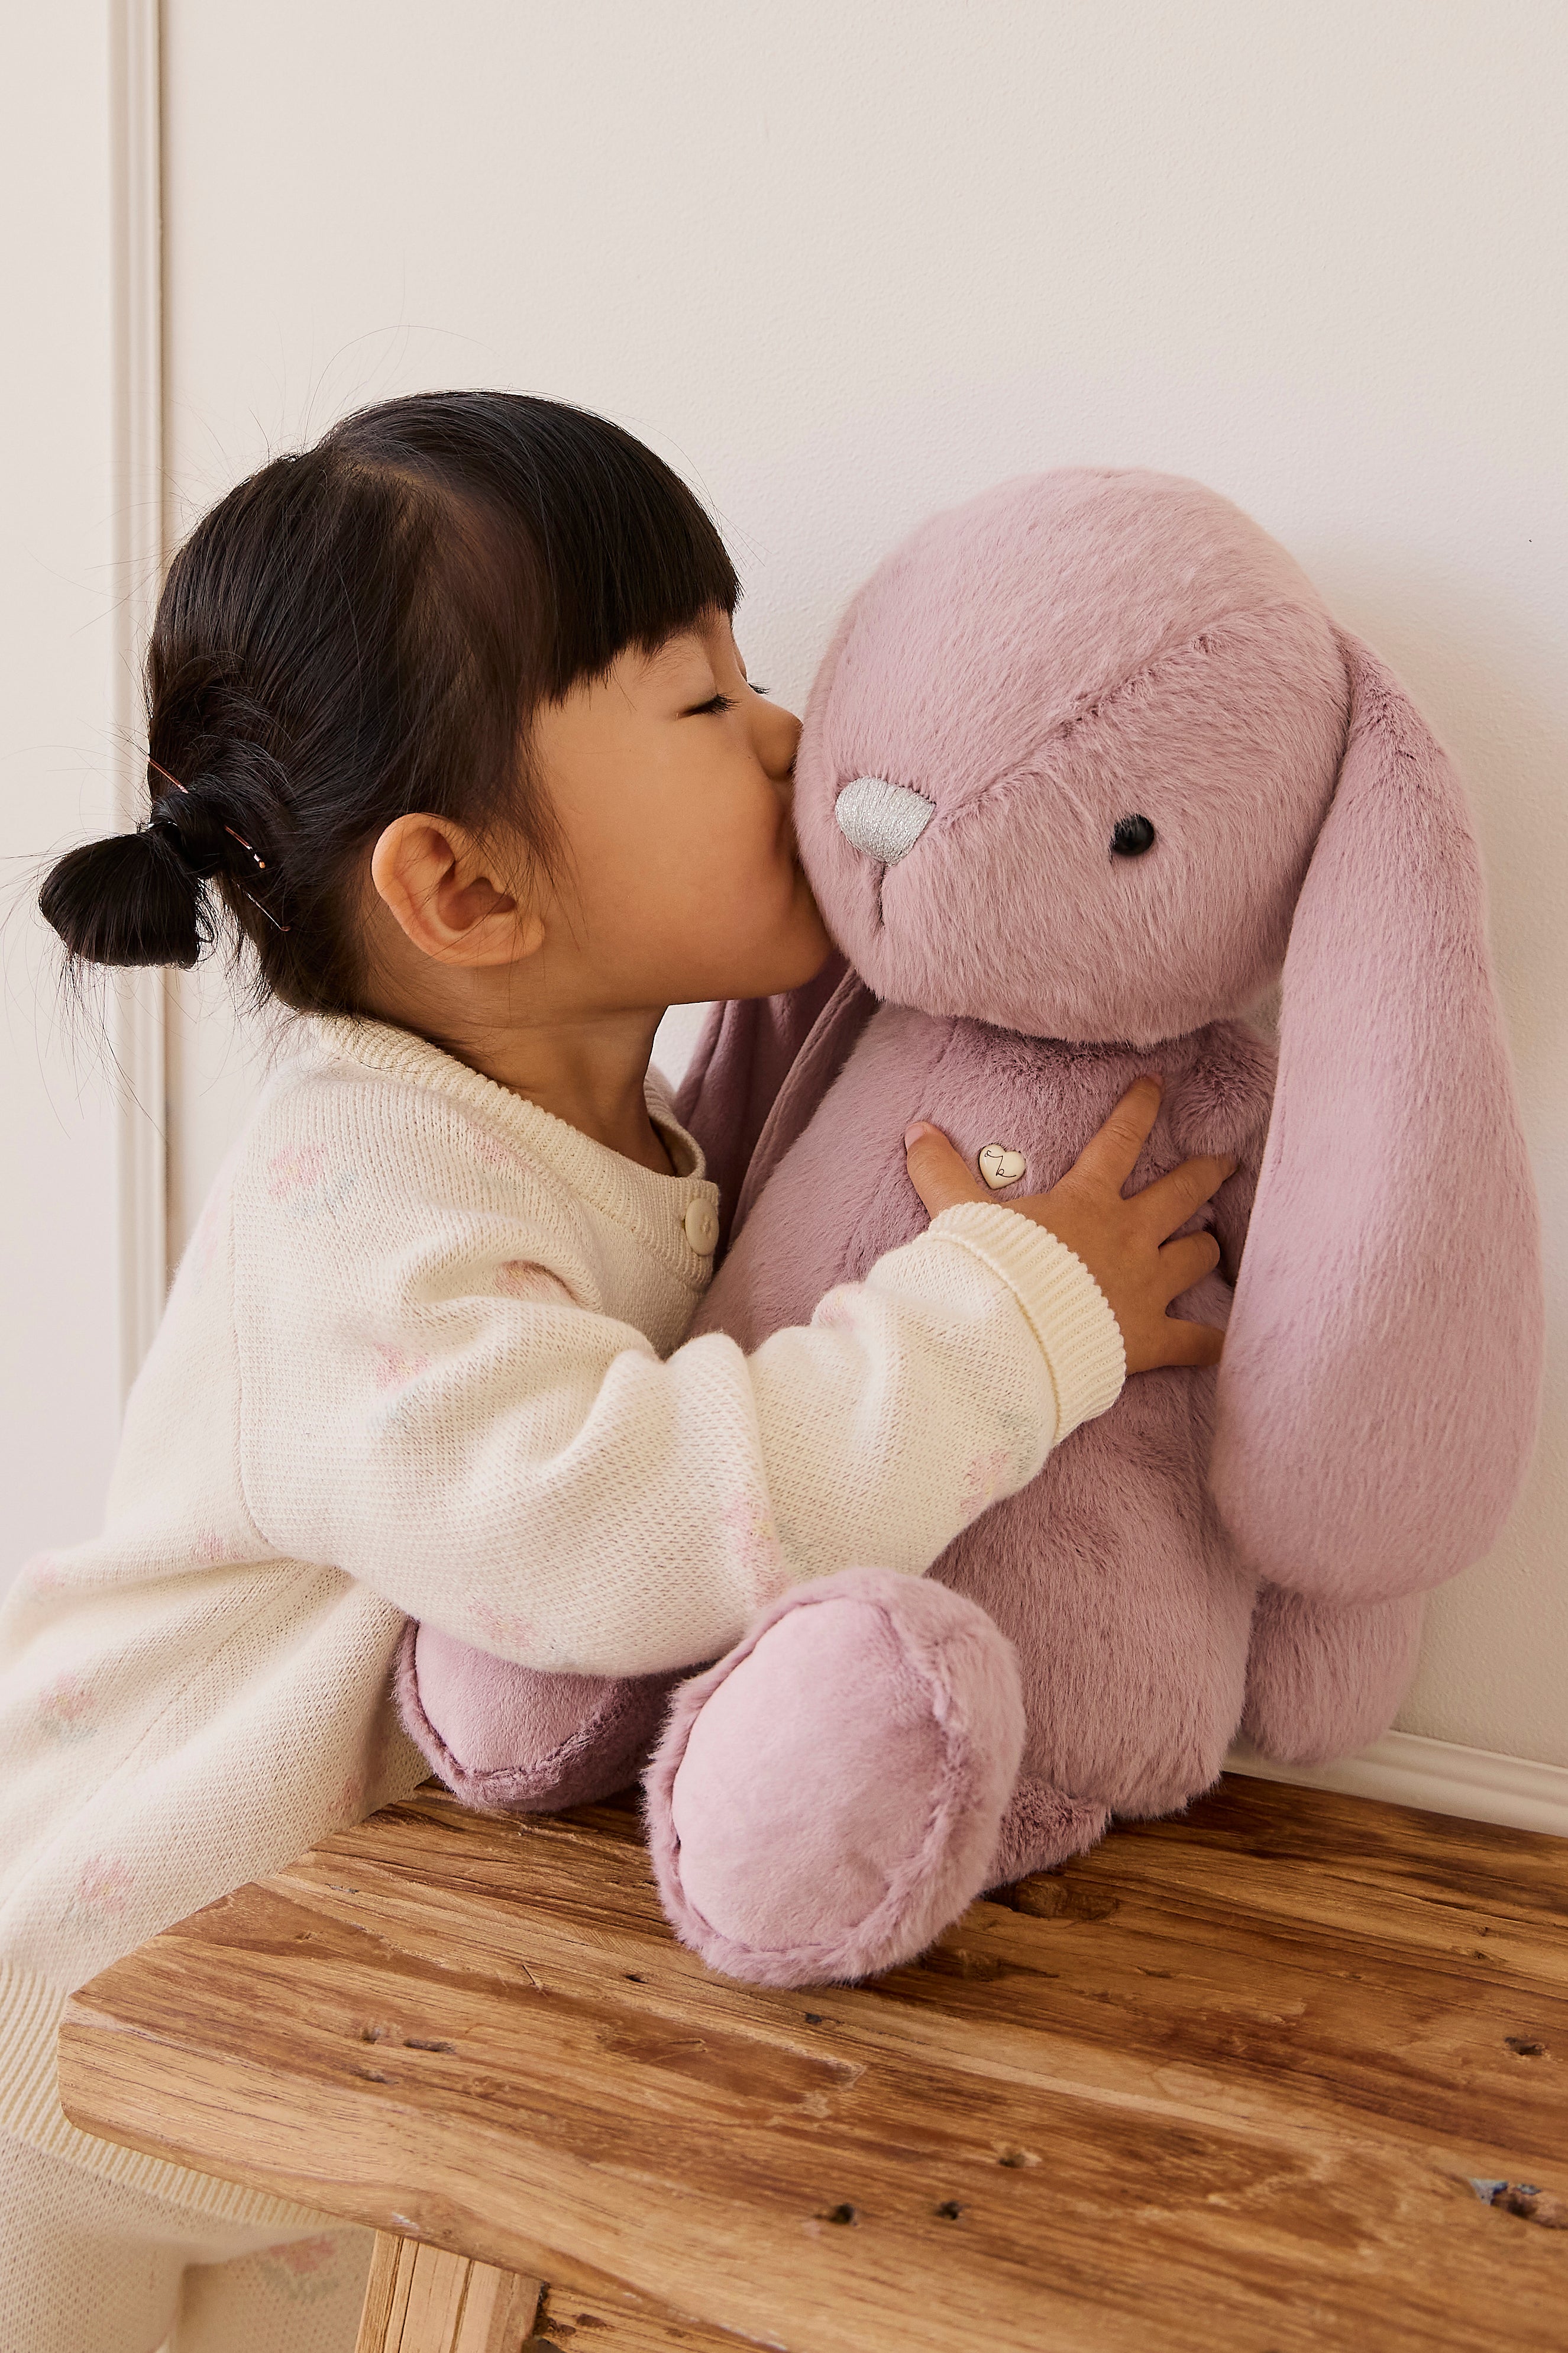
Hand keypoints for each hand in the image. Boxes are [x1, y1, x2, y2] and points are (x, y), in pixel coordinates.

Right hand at [904, 1077, 1232, 1374]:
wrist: (1008, 1338)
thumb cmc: (989, 1274)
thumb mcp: (960, 1216)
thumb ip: (941, 1173)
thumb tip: (916, 1130)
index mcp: (1087, 1202)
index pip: (1119, 1140)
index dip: (1139, 1108)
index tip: (1158, 1084)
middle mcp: (1128, 1236)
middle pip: (1180, 1193)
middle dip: (1206, 1173)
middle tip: (1227, 1161)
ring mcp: (1146, 1287)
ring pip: (1196, 1256)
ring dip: (1205, 1248)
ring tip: (1213, 1245)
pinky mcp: (1151, 1337)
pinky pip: (1196, 1341)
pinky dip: (1214, 1343)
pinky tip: (1230, 1344)